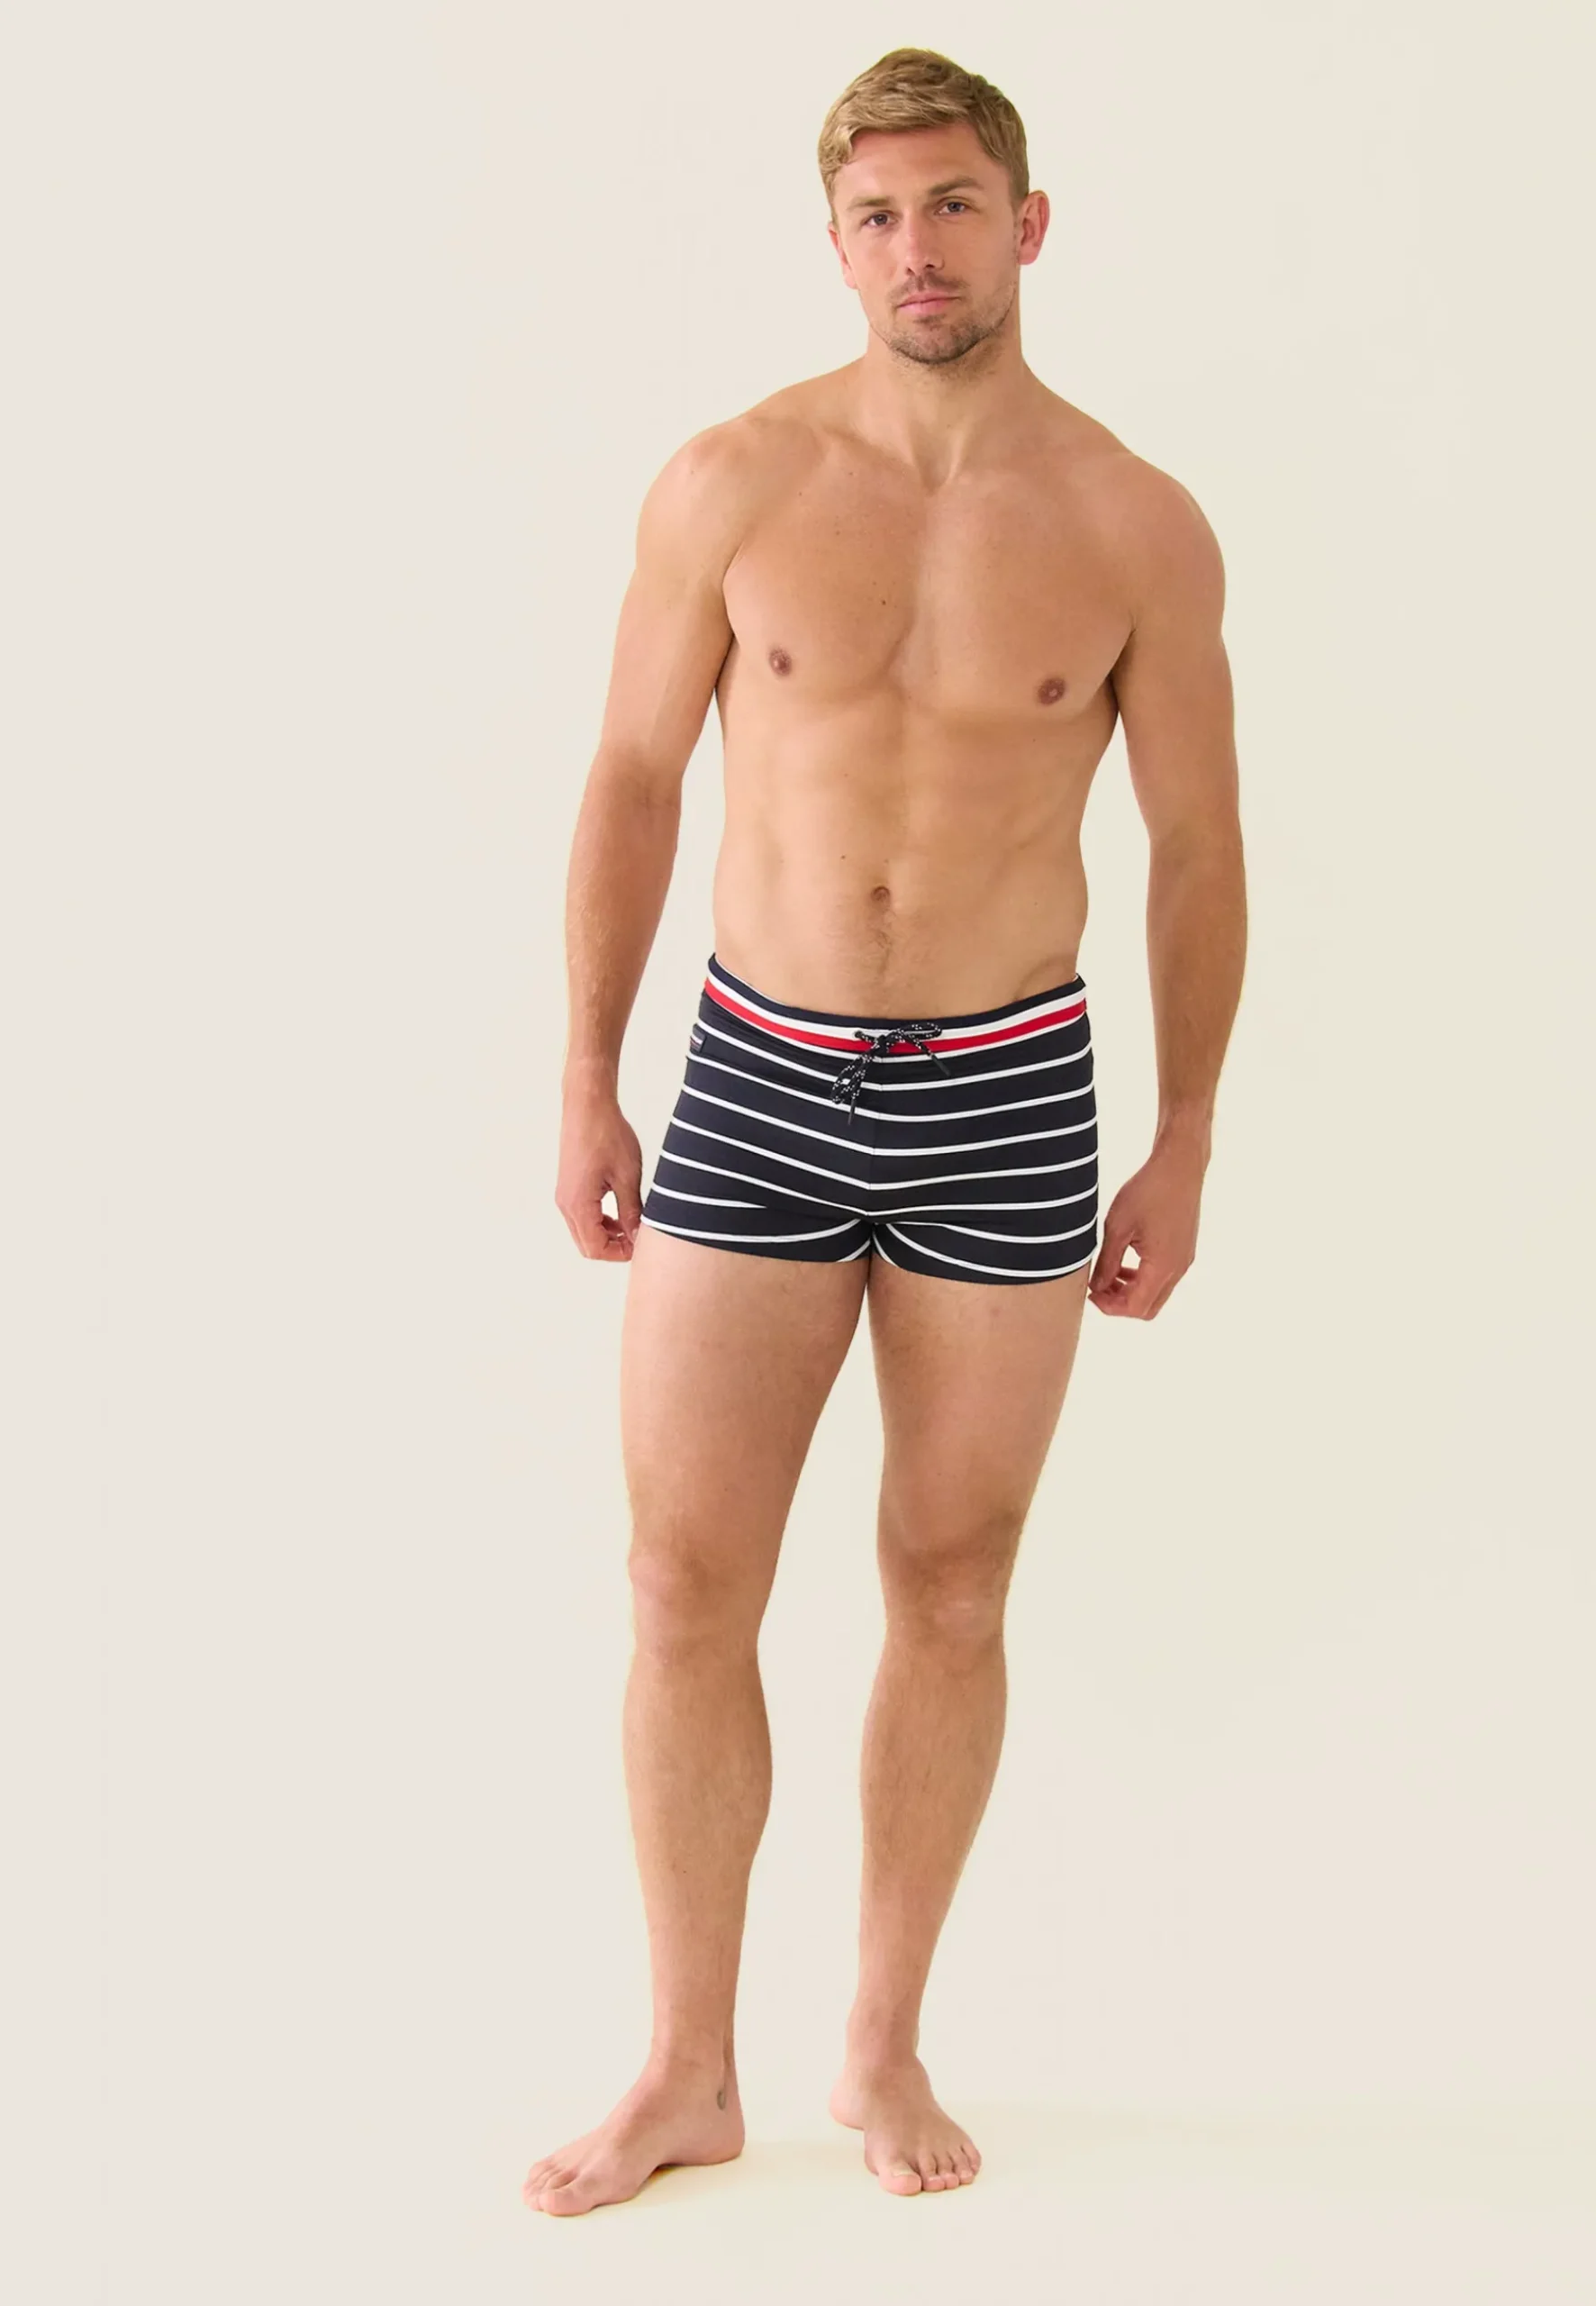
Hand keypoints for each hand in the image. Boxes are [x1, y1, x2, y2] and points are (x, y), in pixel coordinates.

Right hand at [555, 1082, 643, 1260]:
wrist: (587, 1106)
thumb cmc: (606, 1134)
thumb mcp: (627, 1176)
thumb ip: (631, 1211)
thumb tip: (637, 1237)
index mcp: (578, 1204)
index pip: (595, 1249)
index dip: (620, 1253)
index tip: (641, 1245)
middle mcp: (566, 1204)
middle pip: (587, 1245)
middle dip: (613, 1247)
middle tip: (639, 1238)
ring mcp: (565, 1195)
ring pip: (584, 1232)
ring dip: (607, 1234)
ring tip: (632, 1223)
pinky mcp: (568, 1186)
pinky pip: (582, 1216)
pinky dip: (600, 1220)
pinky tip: (620, 1209)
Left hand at [1088, 1141, 1203, 1318]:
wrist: (1179, 1166)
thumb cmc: (1148, 1190)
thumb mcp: (1118, 1227)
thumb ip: (1106, 1262)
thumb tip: (1096, 1287)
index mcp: (1163, 1266)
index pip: (1135, 1307)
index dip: (1109, 1307)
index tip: (1090, 1293)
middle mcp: (1178, 1268)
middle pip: (1148, 1308)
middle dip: (1120, 1303)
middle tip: (1098, 1287)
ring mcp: (1184, 1260)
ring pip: (1157, 1293)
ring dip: (1131, 1290)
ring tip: (1109, 1273)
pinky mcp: (1185, 1250)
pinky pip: (1164, 1277)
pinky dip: (1143, 1277)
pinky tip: (1126, 1260)